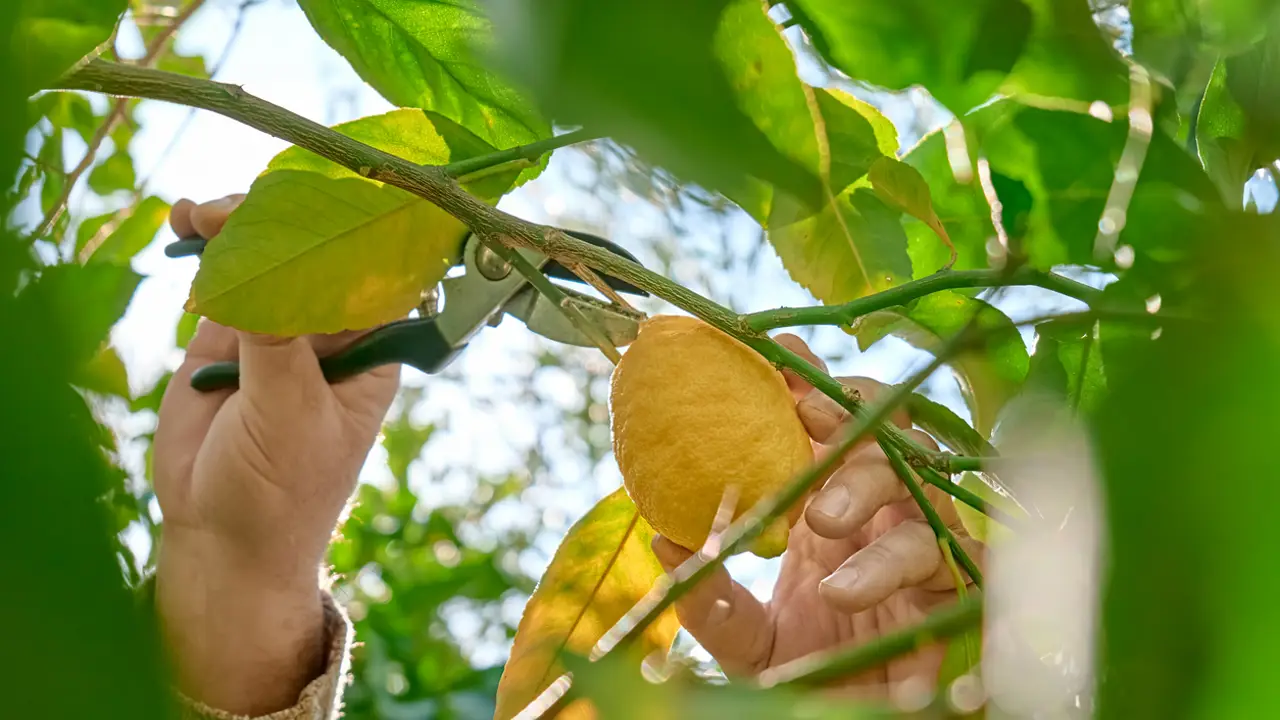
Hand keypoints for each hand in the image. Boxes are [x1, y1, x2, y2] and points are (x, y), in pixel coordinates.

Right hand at [153, 195, 399, 713]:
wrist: (220, 538)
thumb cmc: (280, 491)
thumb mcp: (289, 414)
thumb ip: (276, 341)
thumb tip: (260, 262)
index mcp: (371, 347)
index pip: (375, 266)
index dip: (352, 221)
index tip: (319, 183)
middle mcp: (330, 328)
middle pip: (316, 247)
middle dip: (282, 215)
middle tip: (238, 206)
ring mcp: (276, 324)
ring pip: (266, 251)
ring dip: (237, 222)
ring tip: (200, 216)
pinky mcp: (225, 332)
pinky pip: (221, 273)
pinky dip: (204, 243)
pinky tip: (184, 222)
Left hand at [652, 334, 980, 699]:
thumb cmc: (801, 675)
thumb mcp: (742, 636)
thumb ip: (709, 594)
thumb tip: (665, 538)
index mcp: (833, 505)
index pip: (832, 424)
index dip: (810, 382)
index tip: (774, 352)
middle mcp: (883, 517)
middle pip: (886, 438)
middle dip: (849, 415)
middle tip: (803, 417)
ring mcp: (922, 551)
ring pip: (922, 494)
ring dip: (869, 491)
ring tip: (819, 521)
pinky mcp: (953, 598)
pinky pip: (952, 565)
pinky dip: (899, 568)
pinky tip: (845, 591)